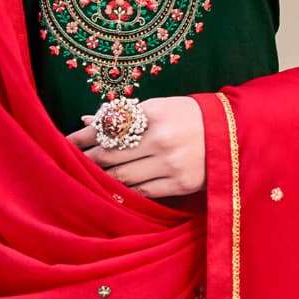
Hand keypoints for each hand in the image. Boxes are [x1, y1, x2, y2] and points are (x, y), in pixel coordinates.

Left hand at [68, 94, 206, 199]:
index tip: (64, 143)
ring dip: (103, 178)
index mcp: (152, 114)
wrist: (234, 132)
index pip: (106, 129)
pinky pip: (143, 192)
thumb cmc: (191, 116)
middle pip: (110, 155)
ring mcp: (170, 164)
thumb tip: (87, 120)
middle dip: (88, 160)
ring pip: (123, 177)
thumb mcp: (160, 106)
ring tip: (89, 178)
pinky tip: (115, 189)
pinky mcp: (180, 184)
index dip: (82, 138)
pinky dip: (126, 191)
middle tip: (70, 164)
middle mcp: (160, 139)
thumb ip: (124, 115)